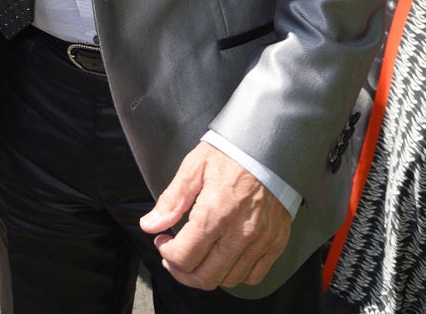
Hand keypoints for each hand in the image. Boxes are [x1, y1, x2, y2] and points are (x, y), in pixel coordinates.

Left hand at [139, 142, 290, 290]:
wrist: (267, 145)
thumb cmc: (229, 153)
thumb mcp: (194, 167)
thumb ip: (171, 200)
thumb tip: (150, 225)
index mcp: (216, 212)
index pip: (185, 257)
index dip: (167, 254)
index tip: (164, 241)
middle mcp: (240, 231)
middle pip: (205, 277)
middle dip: (182, 272)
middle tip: (175, 256)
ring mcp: (261, 240)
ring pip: (229, 280)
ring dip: (207, 274)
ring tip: (199, 255)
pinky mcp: (275, 241)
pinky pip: (254, 275)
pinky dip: (236, 274)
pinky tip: (224, 257)